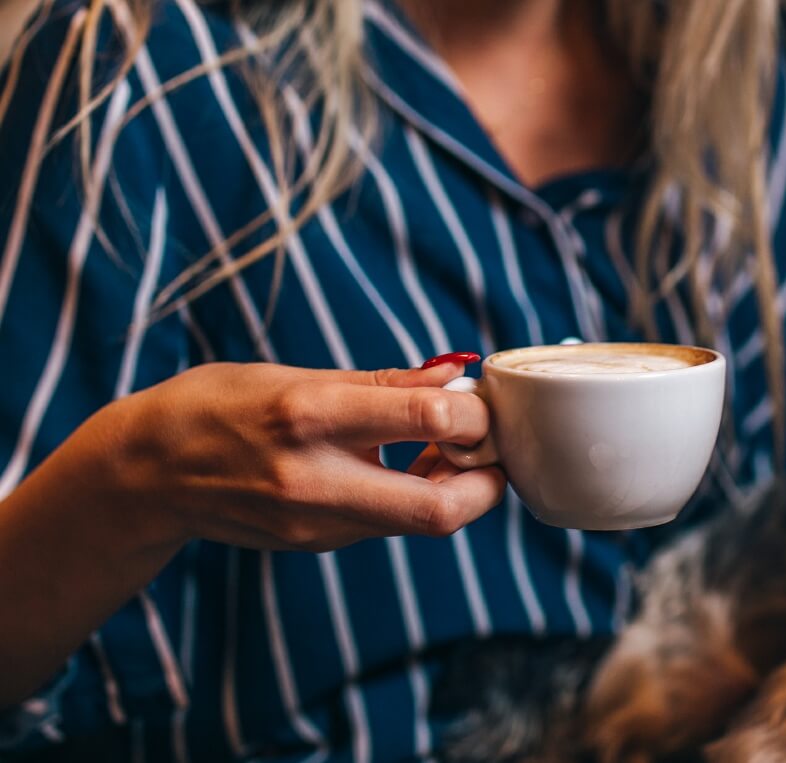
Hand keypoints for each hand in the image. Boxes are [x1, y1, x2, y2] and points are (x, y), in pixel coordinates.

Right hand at [97, 359, 506, 550]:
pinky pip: (388, 524)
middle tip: (494, 453)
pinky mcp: (315, 544)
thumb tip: (452, 376)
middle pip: (439, 509)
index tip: (478, 399)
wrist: (147, 474)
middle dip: (487, 484)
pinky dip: (417, 496)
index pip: (425, 418)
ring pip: (419, 521)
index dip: (474, 412)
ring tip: (451, 448)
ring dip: (456, 490)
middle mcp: (314, 479)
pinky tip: (412, 465)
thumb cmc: (218, 406)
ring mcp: (314, 523)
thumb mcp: (296, 376)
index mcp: (309, 416)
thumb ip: (382, 383)